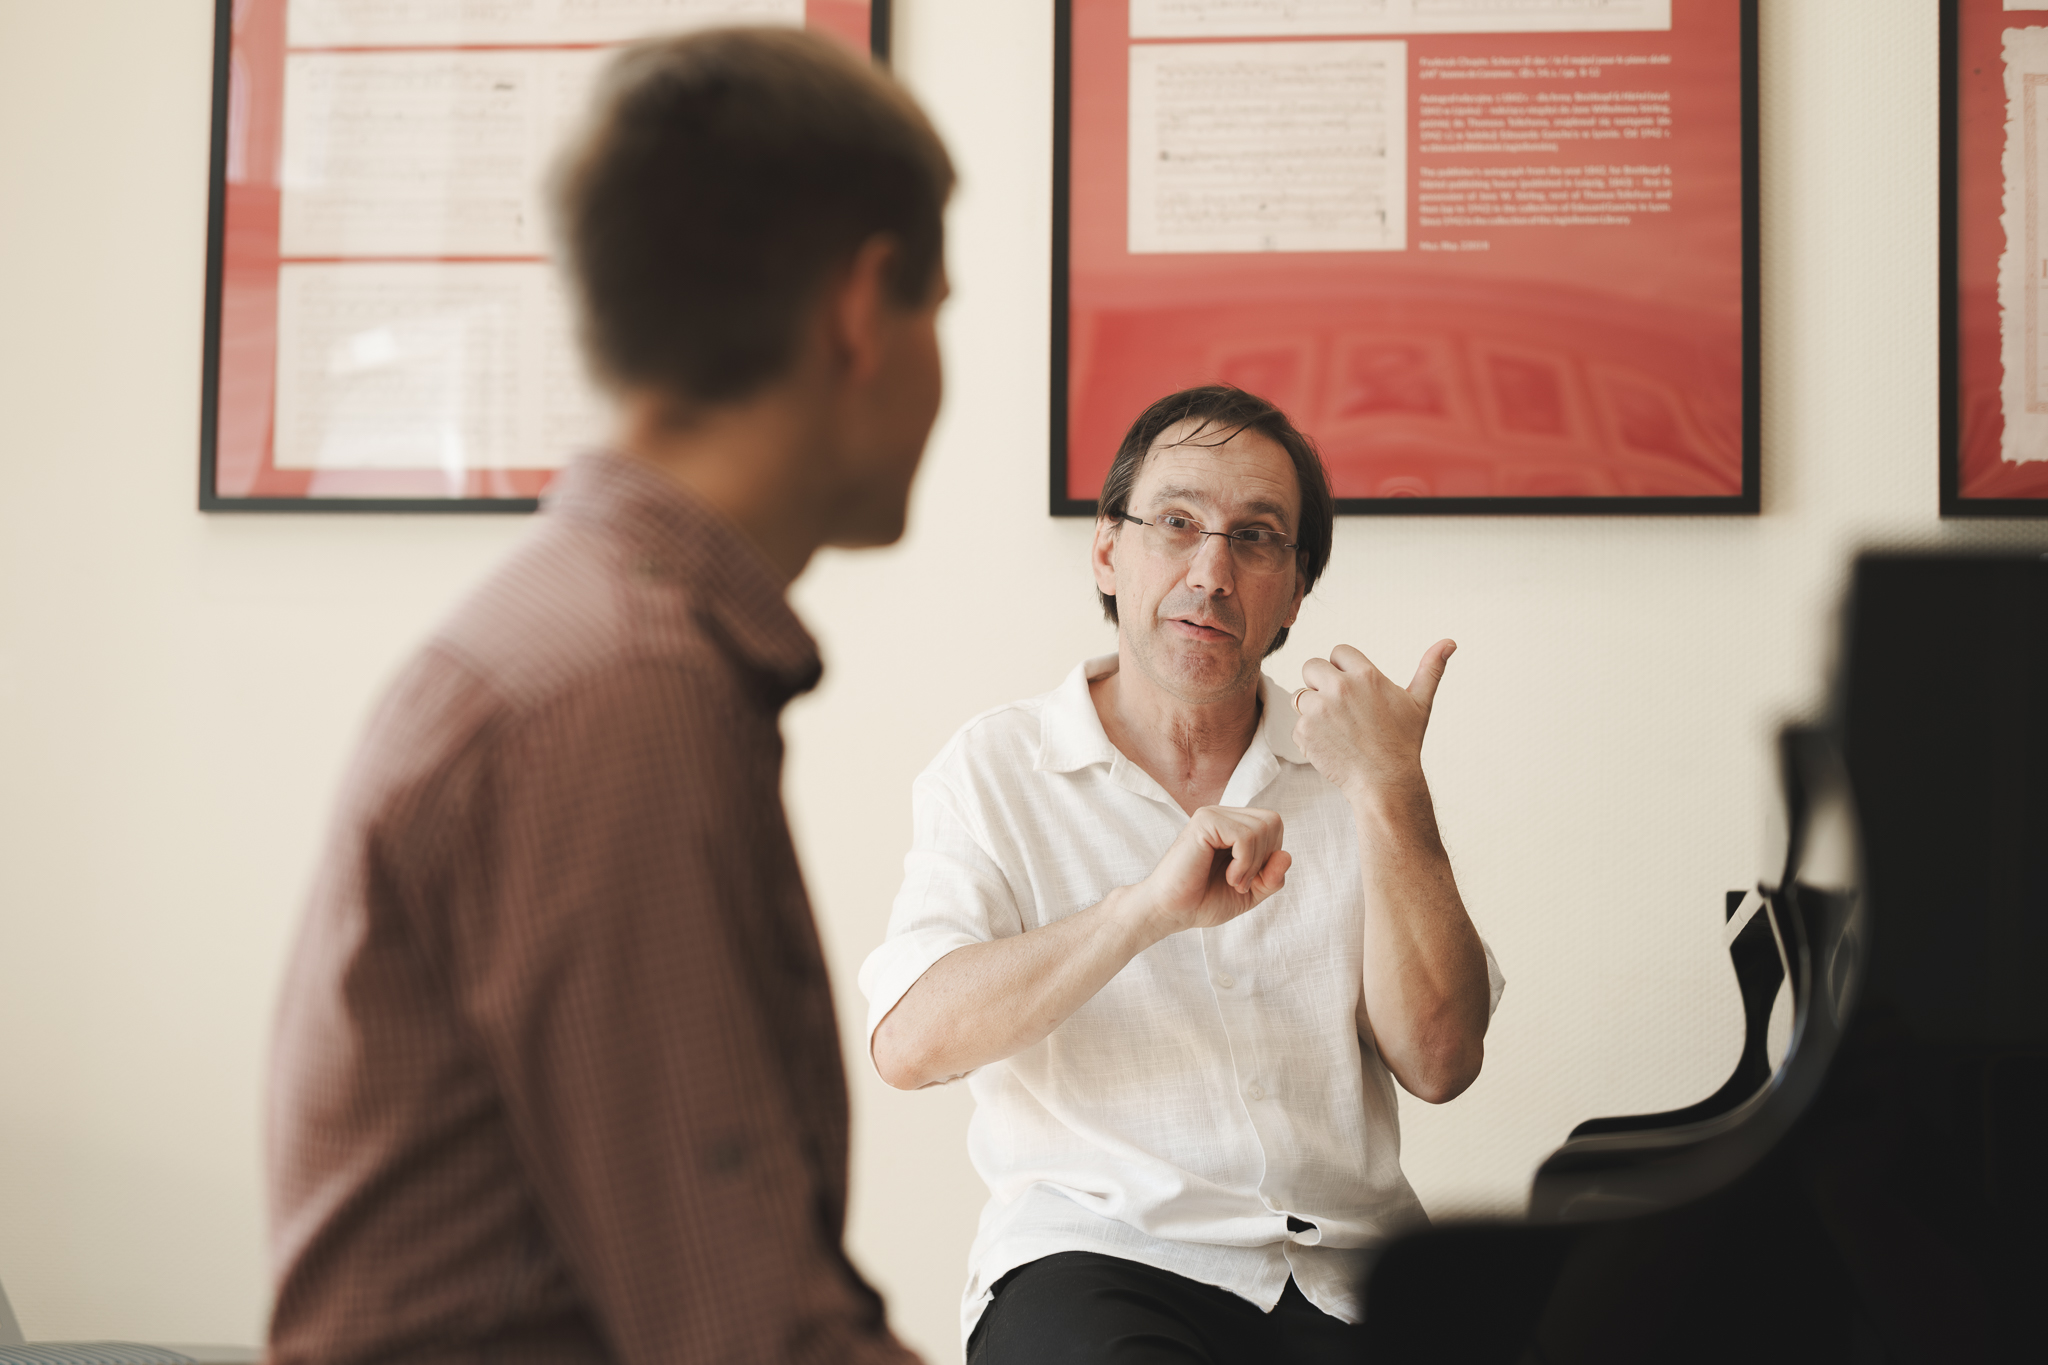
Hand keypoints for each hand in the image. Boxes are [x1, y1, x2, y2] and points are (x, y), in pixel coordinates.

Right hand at [1131, 806, 1291, 938]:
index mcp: (1233, 826)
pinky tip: (1230, 877)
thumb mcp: (1251, 892)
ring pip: (1262, 827)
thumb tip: (1287, 855)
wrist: (1171, 912)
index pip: (1273, 825)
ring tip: (1234, 881)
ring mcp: (1213, 815)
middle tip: (1241, 882)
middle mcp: (1223, 815)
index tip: (1248, 880)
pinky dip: (1245, 863)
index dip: (1270, 856)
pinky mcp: (1204, 821)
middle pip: (1272, 821)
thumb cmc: (1204, 901)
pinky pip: (1245, 835)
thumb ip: (1272, 877)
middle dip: (1265, 858)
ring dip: (1253, 864)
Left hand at [1292, 640, 1453, 801]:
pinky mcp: (1304, 731)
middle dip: (1321, 682)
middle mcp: (1339, 688)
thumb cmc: (1404, 743)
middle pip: (1311, 666)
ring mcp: (1319, 709)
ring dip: (1313, 709)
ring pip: (1300, 695)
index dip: (1343, 668)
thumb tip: (1449, 642)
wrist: (1385, 783)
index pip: (1338, 652)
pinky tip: (1331, 744)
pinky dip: (1309, 734)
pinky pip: (1297, 723)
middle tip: (1339, 707)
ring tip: (1337, 728)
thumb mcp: (1420, 703)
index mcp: (1365, 675)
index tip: (1353, 688)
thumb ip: (1430, 669)